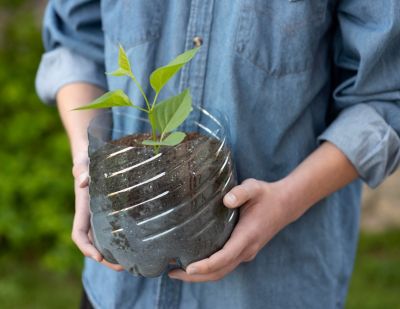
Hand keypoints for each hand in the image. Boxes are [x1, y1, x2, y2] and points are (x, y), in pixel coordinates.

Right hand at [71, 156, 123, 271]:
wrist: (93, 155)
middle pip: (94, 244)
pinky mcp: (112, 211)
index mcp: (83, 209)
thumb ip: (81, 170)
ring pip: (105, 240)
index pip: (79, 235)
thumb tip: (82, 181)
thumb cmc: (88, 160)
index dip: (86, 248)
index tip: (99, 258)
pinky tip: (137, 244)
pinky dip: (122, 240)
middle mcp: (91, 215)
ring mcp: (101, 215)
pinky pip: (115, 230)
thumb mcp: (84, 163)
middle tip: (124, 267)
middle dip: (105, 259)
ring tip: (133, 262)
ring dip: (115, 253)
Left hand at [168, 178, 292, 281]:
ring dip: (200, 276)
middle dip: (195, 276)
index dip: (205, 265)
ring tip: (177, 271)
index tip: (188, 268)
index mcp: (247, 236)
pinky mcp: (244, 251)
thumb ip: (241, 192)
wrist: (285, 205)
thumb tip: (226, 200)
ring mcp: (246, 253)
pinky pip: (225, 266)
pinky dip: (209, 270)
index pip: (224, 257)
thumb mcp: (254, 187)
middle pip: (219, 272)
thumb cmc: (266, 195)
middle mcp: (247, 249)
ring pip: (222, 272)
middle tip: (171, 273)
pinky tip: (195, 263)